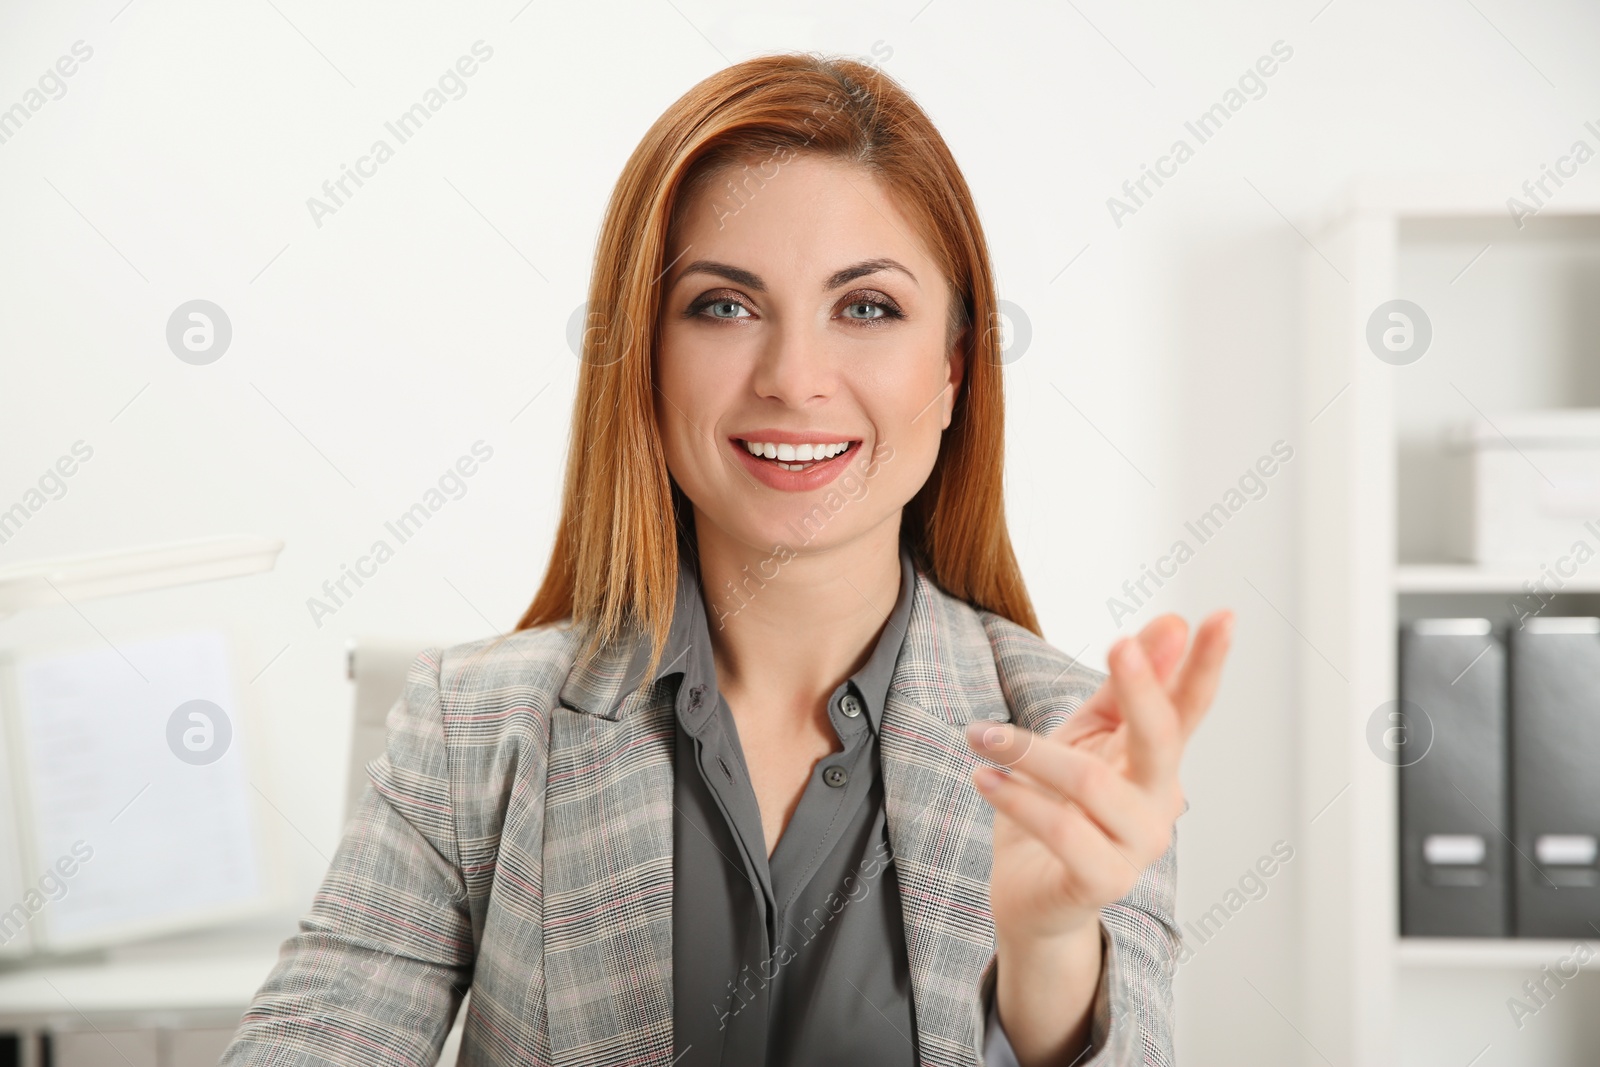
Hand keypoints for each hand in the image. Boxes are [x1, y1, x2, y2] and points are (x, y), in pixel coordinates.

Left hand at [965, 611, 1232, 945]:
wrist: (1026, 892)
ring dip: (1028, 750)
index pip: (1189, 706)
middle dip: (1144, 689)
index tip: (1223, 614)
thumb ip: (1120, 689)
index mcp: (1156, 762)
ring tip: (982, 734)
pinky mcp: (1103, 881)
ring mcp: (1137, 847)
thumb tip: (1168, 622)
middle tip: (1120, 645)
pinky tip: (985, 777)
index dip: (1206, 664)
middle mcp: (1158, 803)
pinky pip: (1061, 829)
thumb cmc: (1056, 807)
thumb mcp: (1086, 737)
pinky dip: (1016, 796)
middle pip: (1162, 740)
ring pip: (1092, 783)